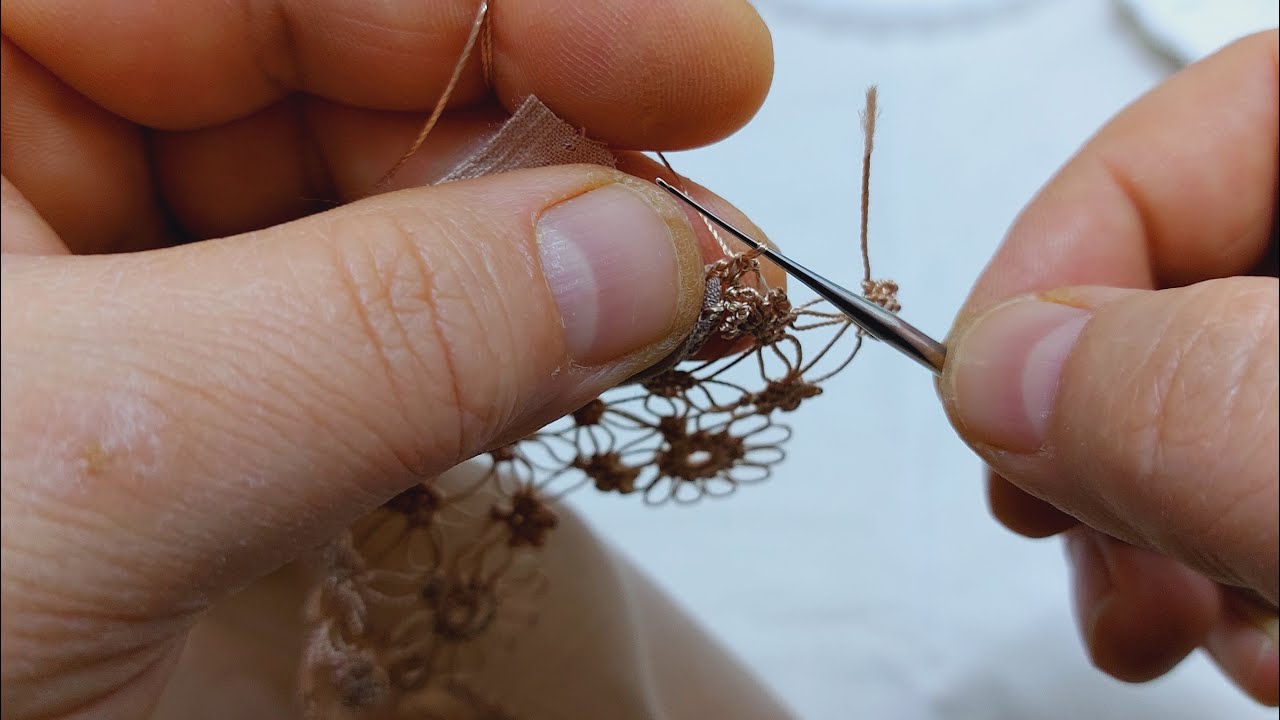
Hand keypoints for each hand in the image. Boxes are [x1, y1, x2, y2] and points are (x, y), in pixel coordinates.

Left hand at [0, 2, 773, 716]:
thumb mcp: (80, 468)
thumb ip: (377, 335)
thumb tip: (636, 249)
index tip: (693, 61)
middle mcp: (5, 142)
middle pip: (324, 54)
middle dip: (529, 115)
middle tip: (689, 200)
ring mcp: (97, 271)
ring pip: (360, 191)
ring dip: (519, 240)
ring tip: (650, 290)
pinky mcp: (177, 393)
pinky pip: (358, 316)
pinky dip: (474, 334)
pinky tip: (555, 348)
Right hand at [938, 32, 1277, 705]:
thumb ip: (1190, 399)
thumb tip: (999, 373)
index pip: (1196, 128)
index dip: (1064, 257)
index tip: (992, 404)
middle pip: (1195, 281)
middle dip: (1108, 437)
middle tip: (1069, 542)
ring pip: (1223, 404)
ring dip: (1164, 533)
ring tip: (1179, 631)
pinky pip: (1272, 482)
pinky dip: (1240, 573)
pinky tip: (1265, 647)